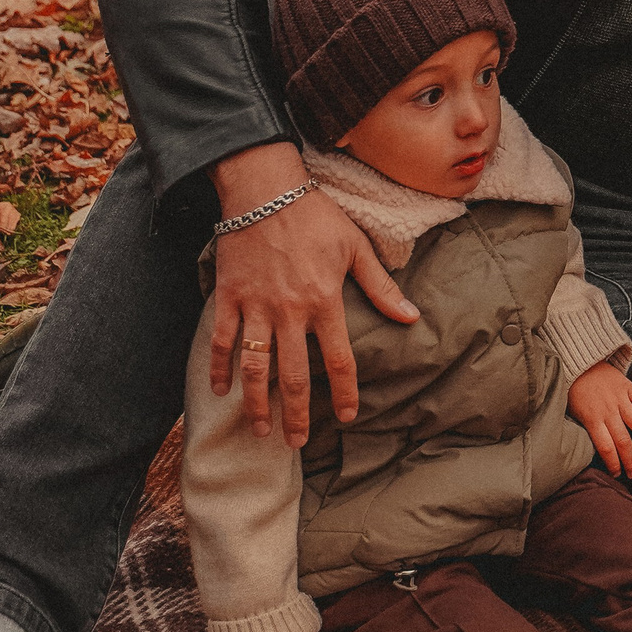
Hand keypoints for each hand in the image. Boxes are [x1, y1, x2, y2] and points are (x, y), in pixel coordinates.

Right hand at [208, 141, 417, 447]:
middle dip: (295, 415)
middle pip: (294, 377)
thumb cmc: (315, 216)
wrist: (265, 188)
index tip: (347, 417)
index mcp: (325, 302)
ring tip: (259, 430)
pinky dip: (220, 367)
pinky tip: (219, 390)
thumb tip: (411, 317)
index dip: (345, 394)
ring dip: (256, 403)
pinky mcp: (229, 297)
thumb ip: (380, 287)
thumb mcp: (355, 247)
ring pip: (255, 368)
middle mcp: (290, 311)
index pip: (339, 361)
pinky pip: (223, 340)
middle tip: (295, 443)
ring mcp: (256, 306)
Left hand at [569, 361, 631, 476]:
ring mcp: (620, 398)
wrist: (579, 362)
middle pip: (623, 441)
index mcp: (592, 419)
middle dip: (631, 460)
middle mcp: (607, 410)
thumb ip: (585, 430)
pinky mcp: (628, 387)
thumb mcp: (573, 413)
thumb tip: (593, 452)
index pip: (605, 447)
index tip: (618, 474)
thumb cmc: (574, 391)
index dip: (613, 463)